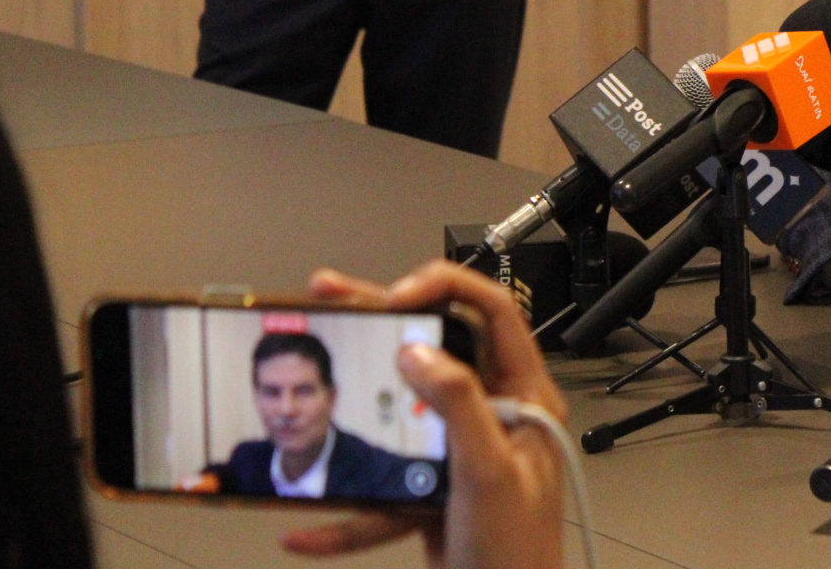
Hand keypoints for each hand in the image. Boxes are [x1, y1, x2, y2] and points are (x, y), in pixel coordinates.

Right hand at [281, 261, 566, 568]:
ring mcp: (461, 451)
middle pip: (437, 349)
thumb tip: (419, 352)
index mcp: (523, 395)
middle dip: (384, 322)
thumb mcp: (488, 470)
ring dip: (354, 406)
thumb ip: (459, 404)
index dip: (446, 289)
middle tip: (336, 296)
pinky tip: (307, 528)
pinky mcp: (434, 490)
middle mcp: (495, 413)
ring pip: (401, 412)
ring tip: (316, 370)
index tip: (395, 294)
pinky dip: (343, 511)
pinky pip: (381, 486)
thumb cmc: (520, 553)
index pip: (493, 313)